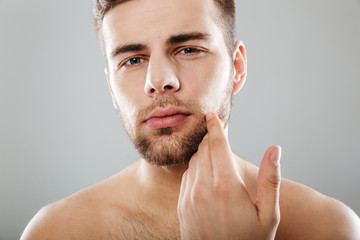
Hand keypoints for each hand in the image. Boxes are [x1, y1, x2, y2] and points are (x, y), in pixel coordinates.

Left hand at [177, 112, 280, 239]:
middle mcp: (203, 188)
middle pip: (203, 149)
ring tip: (216, 158)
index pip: (217, 145)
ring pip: (193, 162)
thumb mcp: (269, 214)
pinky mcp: (182, 206)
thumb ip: (271, 179)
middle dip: (211, 139)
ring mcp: (189, 197)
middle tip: (218, 136)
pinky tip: (207, 177)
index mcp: (226, 186)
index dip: (214, 127)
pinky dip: (196, 169)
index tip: (211, 115)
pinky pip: (186, 177)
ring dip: (203, 154)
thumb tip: (275, 149)